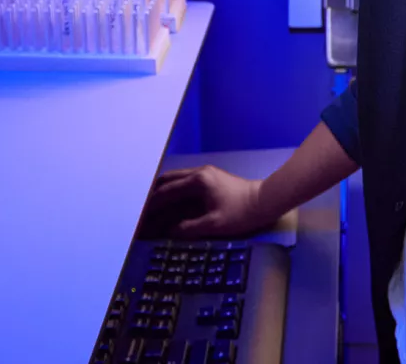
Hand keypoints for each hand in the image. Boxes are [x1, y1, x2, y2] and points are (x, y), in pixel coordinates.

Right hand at [143, 165, 270, 238]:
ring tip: (150, 210)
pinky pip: (184, 185)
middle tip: (140, 212)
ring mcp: (204, 175)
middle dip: (151, 197)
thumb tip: (167, 232)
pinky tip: (169, 207)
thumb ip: (188, 228)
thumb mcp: (214, 225)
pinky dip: (173, 195)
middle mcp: (198, 173)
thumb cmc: (242, 213)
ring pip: (175, 181)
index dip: (150, 207)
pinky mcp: (210, 180)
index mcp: (197, 180)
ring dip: (162, 195)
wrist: (266, 201)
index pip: (166, 193)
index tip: (139, 218)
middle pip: (166, 181)